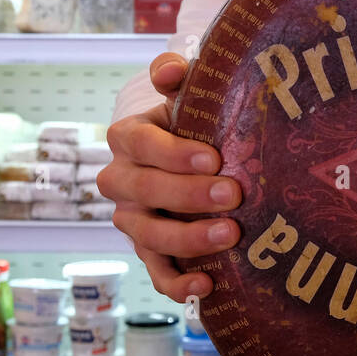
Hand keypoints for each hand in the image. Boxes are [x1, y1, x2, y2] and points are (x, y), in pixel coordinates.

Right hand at [98, 53, 240, 302]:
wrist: (197, 159)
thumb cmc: (194, 123)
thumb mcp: (188, 96)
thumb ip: (178, 77)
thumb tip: (170, 69)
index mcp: (128, 138)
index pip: (140, 144)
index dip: (173, 153)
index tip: (213, 157)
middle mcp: (122, 181)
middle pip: (145, 192)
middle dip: (189, 195)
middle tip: (234, 194)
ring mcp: (133, 221)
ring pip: (149, 236)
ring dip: (189, 238)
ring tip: (230, 235)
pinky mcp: (150, 253)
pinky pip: (156, 273)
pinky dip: (178, 285)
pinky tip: (207, 285)